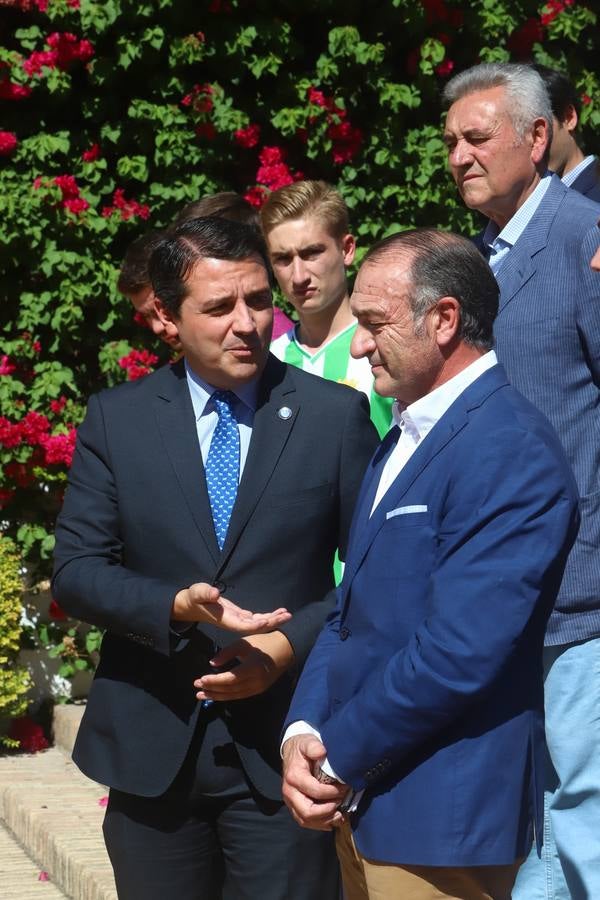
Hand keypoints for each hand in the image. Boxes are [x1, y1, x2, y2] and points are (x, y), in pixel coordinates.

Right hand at [172, 582, 290, 632]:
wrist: (192, 605)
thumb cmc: (194, 598)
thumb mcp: (197, 593)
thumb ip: (205, 593)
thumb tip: (215, 594)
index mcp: (225, 619)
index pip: (242, 625)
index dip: (254, 624)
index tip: (266, 621)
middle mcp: (234, 622)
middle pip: (255, 626)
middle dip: (271, 622)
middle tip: (287, 616)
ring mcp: (238, 619)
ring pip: (258, 623)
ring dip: (273, 619)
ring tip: (288, 614)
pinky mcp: (240, 615)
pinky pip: (257, 618)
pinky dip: (268, 616)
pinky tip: (279, 612)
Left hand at [194, 630, 294, 700]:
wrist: (285, 649)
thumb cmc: (262, 642)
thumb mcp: (244, 642)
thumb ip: (227, 653)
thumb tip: (212, 664)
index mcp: (252, 667)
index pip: (230, 679)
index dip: (214, 681)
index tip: (200, 679)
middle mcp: (256, 681)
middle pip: (230, 689)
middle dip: (212, 689)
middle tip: (196, 687)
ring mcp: (258, 688)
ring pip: (234, 695)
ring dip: (217, 696)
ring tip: (202, 694)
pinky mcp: (259, 690)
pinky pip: (240, 695)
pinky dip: (227, 695)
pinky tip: (216, 694)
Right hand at [282, 734, 346, 830]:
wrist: (291, 752)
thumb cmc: (302, 748)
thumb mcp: (307, 742)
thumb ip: (313, 746)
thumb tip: (322, 752)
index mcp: (294, 777)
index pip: (314, 791)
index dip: (331, 793)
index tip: (344, 788)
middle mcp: (289, 793)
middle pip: (307, 812)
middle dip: (327, 811)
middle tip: (341, 803)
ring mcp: (291, 802)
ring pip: (305, 820)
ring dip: (324, 821)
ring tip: (340, 815)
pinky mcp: (294, 807)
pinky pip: (305, 821)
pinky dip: (320, 824)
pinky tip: (332, 819)